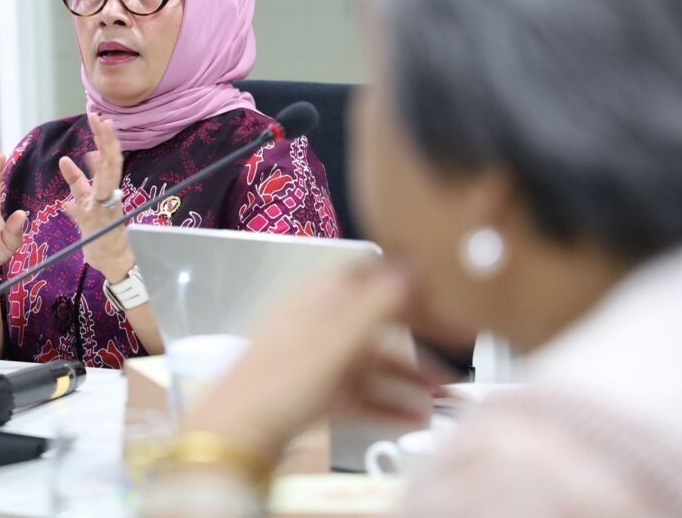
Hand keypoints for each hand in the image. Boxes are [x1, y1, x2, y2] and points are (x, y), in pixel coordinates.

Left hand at [59, 113, 132, 281]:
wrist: (111, 259)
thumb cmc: (100, 229)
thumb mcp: (86, 200)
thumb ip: (77, 180)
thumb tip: (69, 159)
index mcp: (107, 188)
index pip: (108, 157)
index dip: (104, 138)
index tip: (98, 117)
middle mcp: (110, 196)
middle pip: (111, 164)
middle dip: (106, 141)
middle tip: (100, 119)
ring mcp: (104, 211)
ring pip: (106, 185)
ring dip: (101, 167)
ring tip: (96, 148)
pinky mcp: (95, 229)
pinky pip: (86, 217)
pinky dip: (77, 209)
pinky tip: (67, 203)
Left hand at [183, 261, 442, 462]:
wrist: (235, 433)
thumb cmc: (283, 380)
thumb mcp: (336, 339)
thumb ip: (377, 301)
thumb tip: (414, 262)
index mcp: (318, 297)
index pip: (370, 271)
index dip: (408, 279)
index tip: (446, 293)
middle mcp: (317, 321)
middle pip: (377, 319)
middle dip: (420, 335)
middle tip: (459, 350)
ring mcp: (315, 358)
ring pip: (372, 359)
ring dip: (411, 375)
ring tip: (448, 396)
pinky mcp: (313, 392)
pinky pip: (360, 391)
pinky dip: (389, 401)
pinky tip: (417, 417)